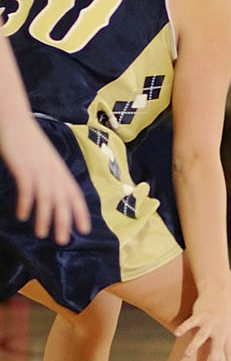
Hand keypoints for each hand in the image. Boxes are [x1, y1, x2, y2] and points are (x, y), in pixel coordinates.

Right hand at [2, 121, 90, 243]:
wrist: (15, 119)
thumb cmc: (28, 141)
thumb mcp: (45, 160)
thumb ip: (51, 175)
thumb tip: (54, 194)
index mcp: (61, 171)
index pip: (75, 195)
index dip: (81, 213)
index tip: (84, 230)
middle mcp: (54, 172)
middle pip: (63, 201)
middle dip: (64, 222)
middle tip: (62, 241)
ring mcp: (39, 169)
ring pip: (47, 198)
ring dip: (45, 218)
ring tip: (42, 234)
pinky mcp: (23, 166)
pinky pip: (27, 189)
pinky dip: (26, 204)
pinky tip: (22, 215)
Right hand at [173, 287, 230, 360]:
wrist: (219, 291)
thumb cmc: (226, 316)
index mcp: (228, 335)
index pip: (230, 352)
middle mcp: (221, 330)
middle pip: (217, 347)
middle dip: (214, 359)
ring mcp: (211, 322)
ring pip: (202, 335)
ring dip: (194, 345)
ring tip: (187, 355)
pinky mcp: (201, 314)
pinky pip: (191, 321)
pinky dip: (184, 327)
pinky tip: (177, 334)